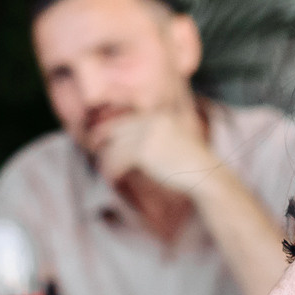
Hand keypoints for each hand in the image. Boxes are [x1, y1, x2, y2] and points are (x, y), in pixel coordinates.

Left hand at [92, 106, 226, 197]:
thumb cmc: (186, 163)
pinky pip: (119, 160)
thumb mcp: (168, 141)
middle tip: (91, 150)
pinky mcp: (144, 150)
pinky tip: (111, 179)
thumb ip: (148, 136)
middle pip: (116, 129)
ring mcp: (148, 133)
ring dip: (106, 160)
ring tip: (104, 171)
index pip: (125, 119)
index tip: (98, 139)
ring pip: (116, 146)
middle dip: (101, 140)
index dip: (108, 129)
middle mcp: (152, 120)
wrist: (203, 173)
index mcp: (158, 115)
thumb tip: (120, 141)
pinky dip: (112, 171)